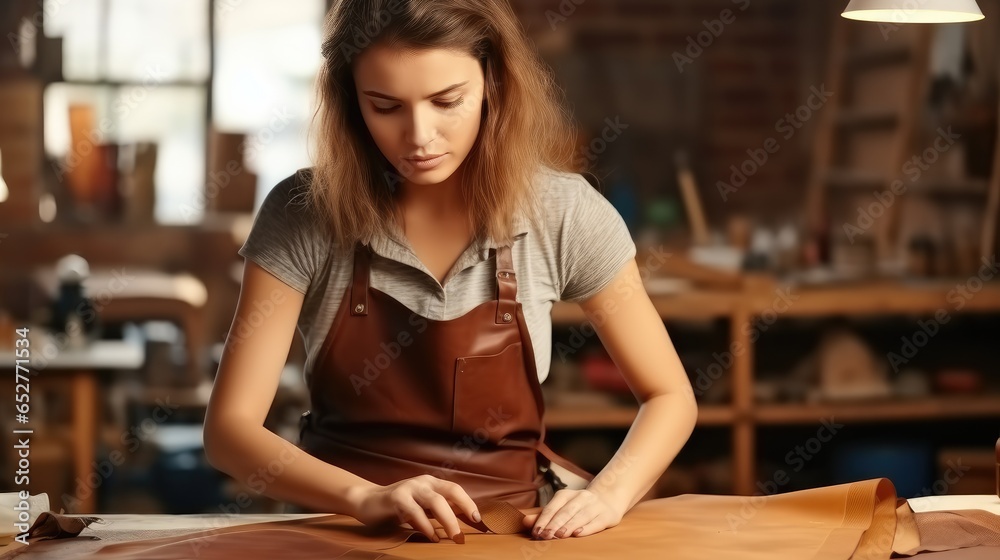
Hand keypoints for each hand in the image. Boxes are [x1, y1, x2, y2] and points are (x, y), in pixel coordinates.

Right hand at [350, 474, 480, 543]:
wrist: (366, 501)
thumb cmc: (396, 508)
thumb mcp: (420, 507)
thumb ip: (436, 512)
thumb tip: (459, 526)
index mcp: (431, 483)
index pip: (455, 489)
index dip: (468, 503)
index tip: (477, 519)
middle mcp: (422, 482)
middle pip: (450, 493)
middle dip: (462, 512)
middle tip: (466, 533)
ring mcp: (409, 487)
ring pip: (435, 501)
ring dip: (447, 521)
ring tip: (453, 537)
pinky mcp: (396, 497)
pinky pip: (415, 511)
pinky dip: (426, 526)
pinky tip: (432, 537)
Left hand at [523, 488, 623, 538]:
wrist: (608, 499)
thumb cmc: (579, 507)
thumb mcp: (561, 508)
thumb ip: (543, 516)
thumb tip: (525, 522)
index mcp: (567, 495)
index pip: (553, 507)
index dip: (544, 520)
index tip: (536, 532)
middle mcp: (581, 497)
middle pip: (566, 511)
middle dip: (555, 524)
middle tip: (545, 535)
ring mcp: (595, 505)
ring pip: (581, 516)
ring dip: (569, 526)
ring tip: (559, 535)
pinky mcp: (607, 515)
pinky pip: (596, 522)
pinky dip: (587, 528)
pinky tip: (578, 533)